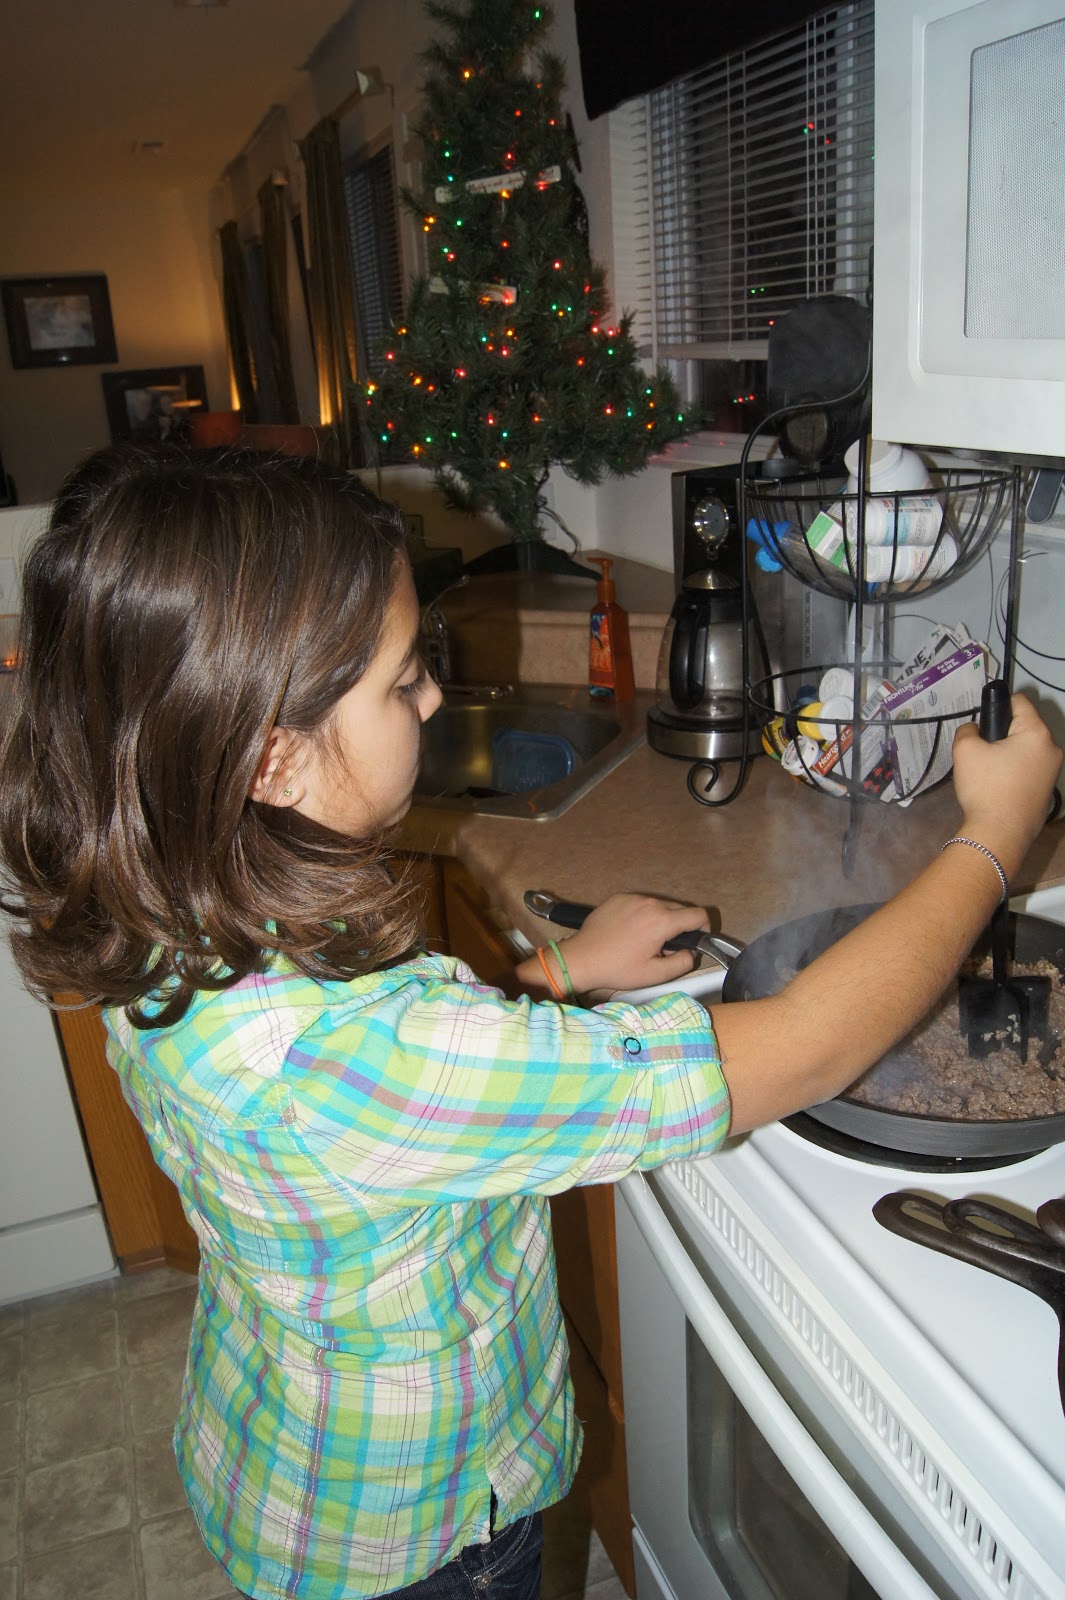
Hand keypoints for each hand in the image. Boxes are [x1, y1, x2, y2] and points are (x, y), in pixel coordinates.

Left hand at [552, 892, 710, 995]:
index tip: (696, 941)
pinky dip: (643, 915)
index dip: (704, 928)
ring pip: (660, 905)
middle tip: (665, 948)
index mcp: (662, 921)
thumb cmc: (618, 969)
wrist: (582, 958)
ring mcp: (633, 897)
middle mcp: (650, 902)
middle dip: (680, 927)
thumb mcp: (655, 975)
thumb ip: (683, 963)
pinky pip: (641, 903)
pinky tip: (629, 932)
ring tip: (645, 940)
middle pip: (680, 909)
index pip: (698, 914)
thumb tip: (691, 952)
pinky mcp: (619, 897)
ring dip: (661, 920)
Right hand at [950, 694, 1061, 875]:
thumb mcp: (965, 750)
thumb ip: (968, 729)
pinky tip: (998, 787)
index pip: (1019, 701)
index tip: (982, 721)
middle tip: (980, 751)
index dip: (997, 703)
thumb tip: (975, 730)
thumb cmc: (985, 787)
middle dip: (1002, 733)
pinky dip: (1014, 771)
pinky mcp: (1048, 791)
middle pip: (1024, 727)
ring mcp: (1053, 772)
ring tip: (986, 771)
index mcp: (1036, 733)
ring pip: (1026, 749)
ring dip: (1008, 753)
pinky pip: (1029, 769)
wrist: (1000, 834)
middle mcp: (1052, 748)